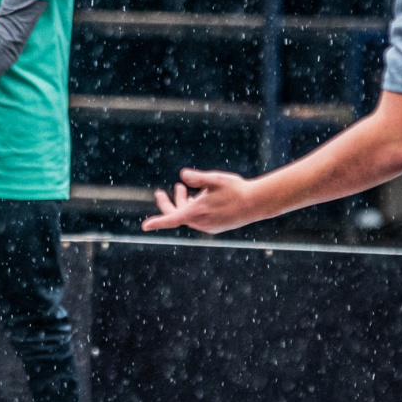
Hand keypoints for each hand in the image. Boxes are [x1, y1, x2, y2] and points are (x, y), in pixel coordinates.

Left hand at [143, 168, 264, 234]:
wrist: (257, 204)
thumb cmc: (236, 190)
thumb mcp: (215, 179)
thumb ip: (198, 178)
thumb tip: (183, 175)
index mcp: (197, 212)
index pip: (172, 219)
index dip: (157, 222)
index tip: (145, 226)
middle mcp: (201, 222)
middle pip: (177, 215)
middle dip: (168, 203)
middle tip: (159, 192)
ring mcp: (208, 226)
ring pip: (188, 216)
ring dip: (183, 203)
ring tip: (181, 189)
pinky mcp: (215, 226)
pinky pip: (198, 219)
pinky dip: (193, 208)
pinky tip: (198, 197)